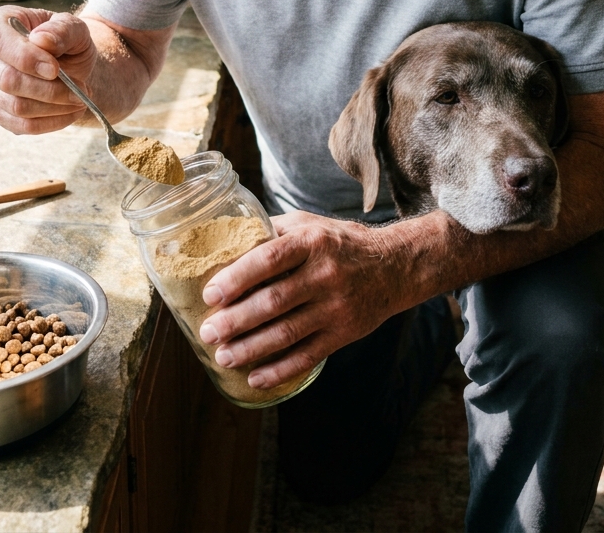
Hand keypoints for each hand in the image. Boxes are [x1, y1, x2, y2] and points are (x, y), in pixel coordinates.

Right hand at [0, 6, 95, 133]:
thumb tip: (42, 39)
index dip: (26, 58)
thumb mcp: (75, 28)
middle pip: (7, 80)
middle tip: (81, 90)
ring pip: (16, 106)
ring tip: (80, 100)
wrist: (68, 64)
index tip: (56, 70)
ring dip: (54, 108)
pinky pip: (21, 125)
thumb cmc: (67, 41)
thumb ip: (63, 29)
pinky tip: (70, 113)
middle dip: (49, 90)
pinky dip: (51, 122)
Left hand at [197, 211, 408, 389]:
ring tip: (223, 357)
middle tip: (209, 331)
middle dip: (236, 320)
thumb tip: (225, 239)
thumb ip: (272, 231)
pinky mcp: (344, 333)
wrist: (395, 266)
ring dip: (251, 348)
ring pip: (288, 333)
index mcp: (312, 242)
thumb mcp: (309, 224)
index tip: (210, 294)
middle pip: (274, 301)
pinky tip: (255, 377)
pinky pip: (308, 356)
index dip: (237, 278)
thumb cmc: (340, 243)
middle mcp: (326, 274)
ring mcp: (337, 307)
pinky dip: (280, 370)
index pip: (269, 260)